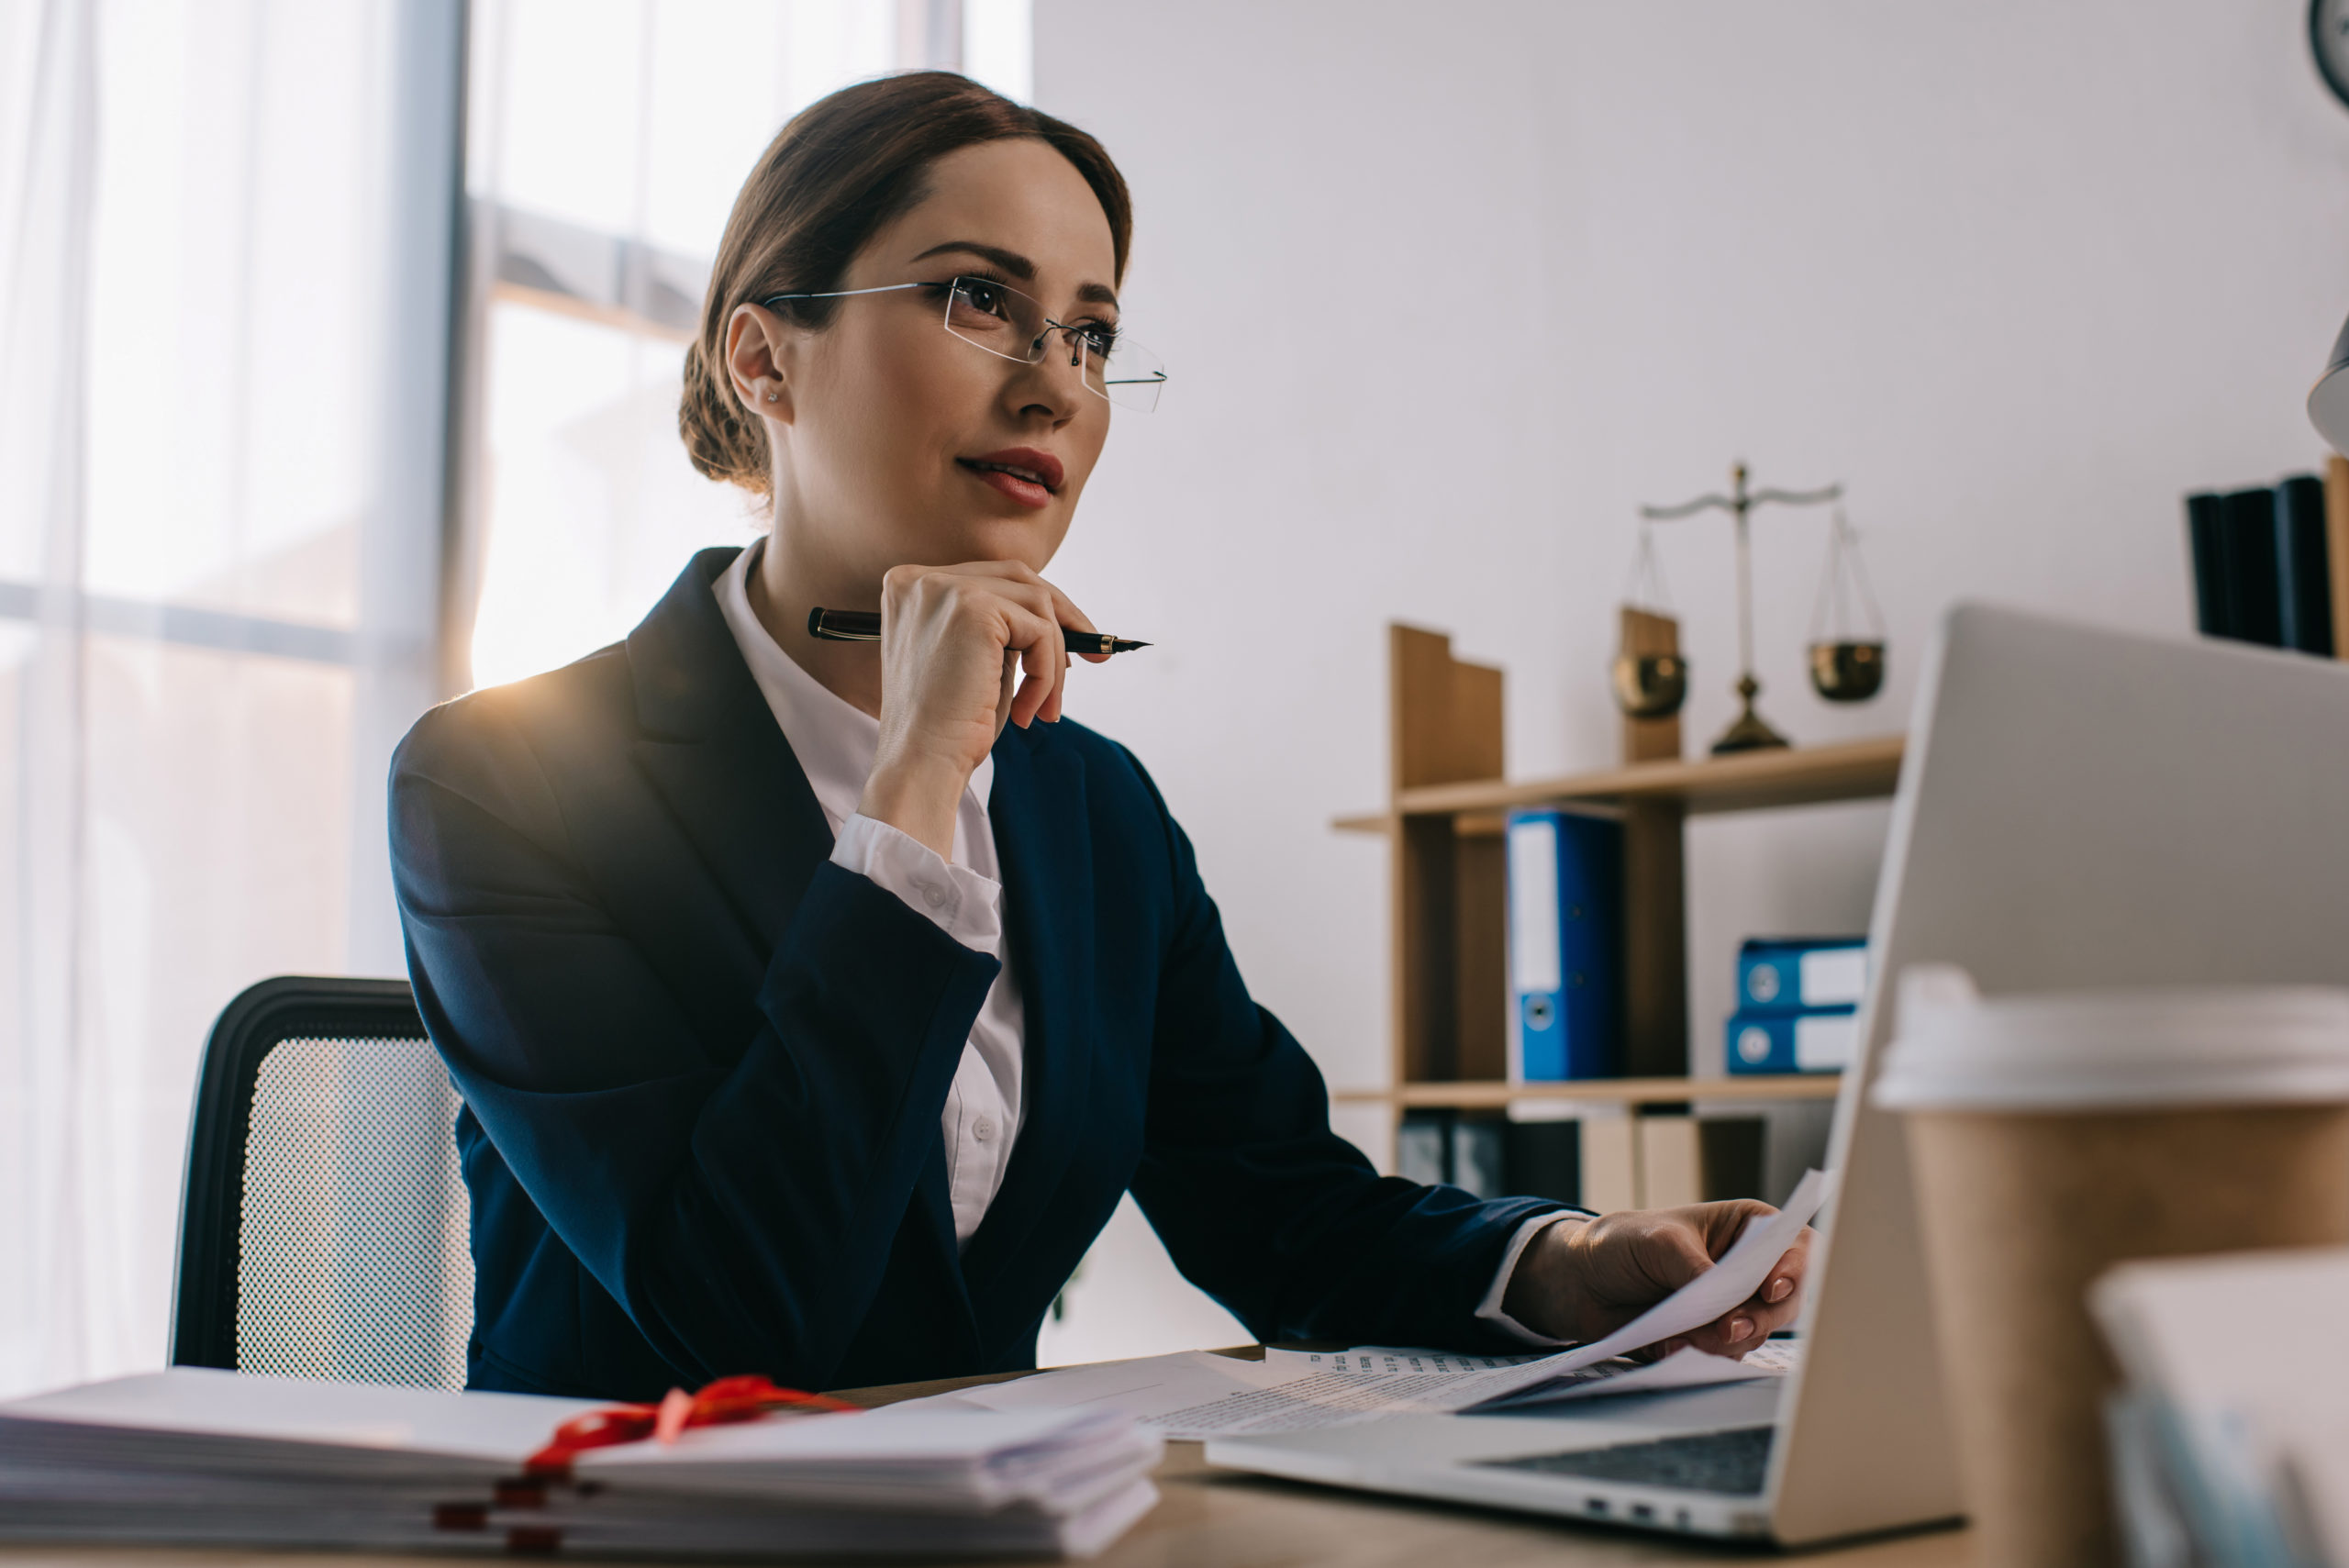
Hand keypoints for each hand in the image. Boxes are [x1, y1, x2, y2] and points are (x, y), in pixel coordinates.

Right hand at [858, 562, 1106, 856]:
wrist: (921, 763)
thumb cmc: (946, 726)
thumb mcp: (970, 660)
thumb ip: (998, 627)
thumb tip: (1063, 616)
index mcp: (910, 588)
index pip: (992, 578)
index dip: (1037, 609)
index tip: (1071, 641)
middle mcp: (921, 580)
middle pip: (1018, 577)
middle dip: (1063, 616)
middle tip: (1094, 656)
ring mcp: (944, 589)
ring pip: (1036, 604)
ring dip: (1053, 660)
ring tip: (1044, 707)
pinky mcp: (972, 608)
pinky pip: (1040, 631)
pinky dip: (1047, 675)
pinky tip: (1029, 710)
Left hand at [1500, 1201, 1812, 1360]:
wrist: (1579, 1280)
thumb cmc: (1622, 1243)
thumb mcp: (1658, 1242)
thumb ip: (1695, 1271)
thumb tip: (1724, 1308)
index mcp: (1746, 1229)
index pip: (1795, 1247)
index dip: (1796, 1269)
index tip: (1773, 1288)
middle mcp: (1747, 1271)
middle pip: (1785, 1302)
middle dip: (1758, 1318)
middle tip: (1726, 1328)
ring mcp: (1731, 1308)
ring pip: (1756, 1334)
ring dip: (1725, 1340)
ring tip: (1685, 1335)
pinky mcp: (1709, 1339)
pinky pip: (1722, 1356)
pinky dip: (1700, 1355)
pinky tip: (1670, 1344)